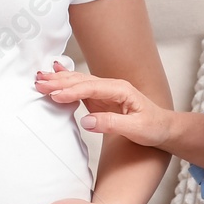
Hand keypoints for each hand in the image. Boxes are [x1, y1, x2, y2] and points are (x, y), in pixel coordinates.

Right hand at [34, 63, 172, 146]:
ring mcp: (105, 92)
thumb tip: (87, 122)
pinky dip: (66, 83)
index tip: (55, 95)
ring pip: (78, 82)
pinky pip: (80, 89)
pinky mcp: (101, 99)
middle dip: (59, 81)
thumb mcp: (137, 129)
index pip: (92, 87)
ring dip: (59, 81)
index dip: (72, 91)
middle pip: (82, 81)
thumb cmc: (154, 127)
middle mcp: (112, 87)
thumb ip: (112, 124)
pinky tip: (55, 75)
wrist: (164, 127)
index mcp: (121, 90)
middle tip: (39, 83)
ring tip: (40, 79)